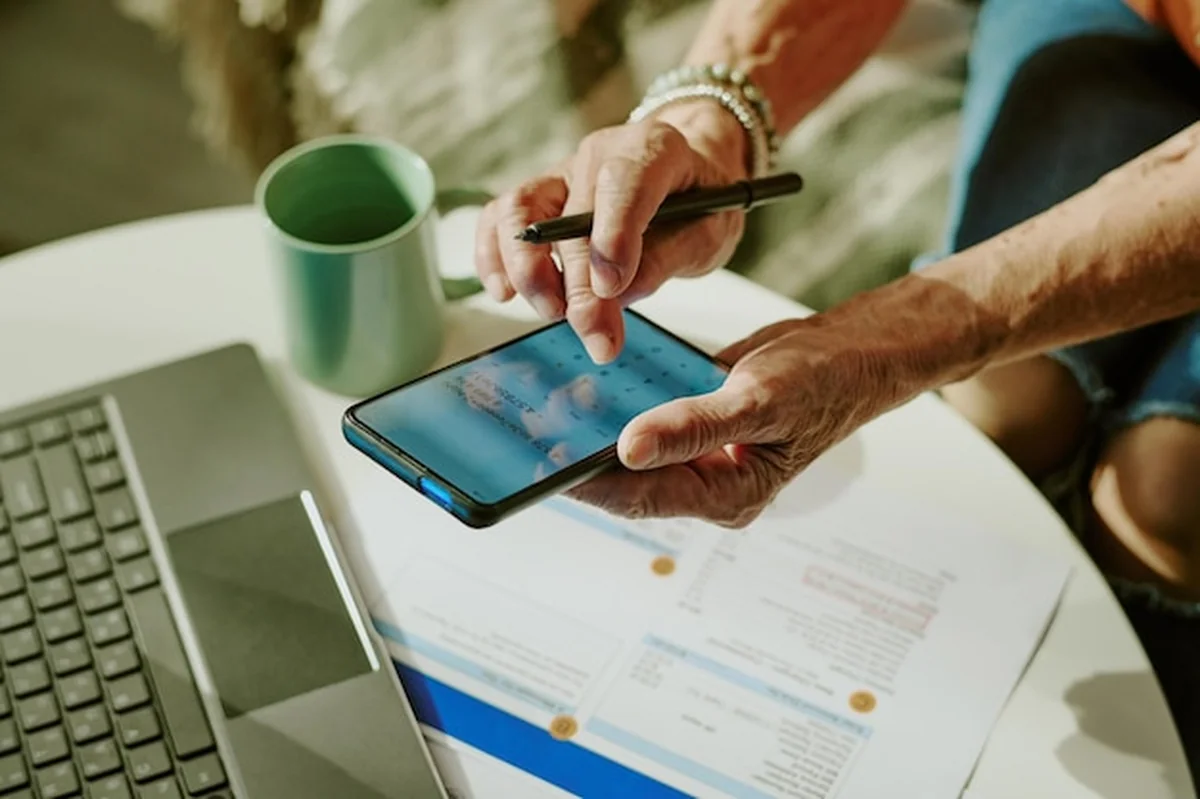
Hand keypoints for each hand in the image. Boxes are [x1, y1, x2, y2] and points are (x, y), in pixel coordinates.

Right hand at [474, 101, 749, 363]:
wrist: (688, 176)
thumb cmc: (701, 203)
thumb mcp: (709, 232)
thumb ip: (666, 258)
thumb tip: (614, 295)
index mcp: (655, 148)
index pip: (624, 181)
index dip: (615, 235)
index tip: (612, 288)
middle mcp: (601, 152)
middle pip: (572, 216)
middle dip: (581, 286)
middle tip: (599, 339)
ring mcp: (563, 172)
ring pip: (521, 209)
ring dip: (528, 269)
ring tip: (553, 312)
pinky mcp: (539, 196)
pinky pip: (499, 217)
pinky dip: (493, 255)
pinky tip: (503, 292)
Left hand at [568, 312, 914, 526]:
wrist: (854, 354)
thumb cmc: (822, 382)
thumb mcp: (759, 400)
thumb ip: (694, 427)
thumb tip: (629, 448)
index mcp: (726, 495)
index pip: (639, 496)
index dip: (586, 480)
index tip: (539, 460)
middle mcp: (708, 483)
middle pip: (626, 481)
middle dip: (577, 457)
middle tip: (526, 432)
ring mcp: (701, 457)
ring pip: (630, 452)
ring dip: (591, 432)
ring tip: (543, 409)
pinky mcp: (695, 427)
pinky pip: (646, 423)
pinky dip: (617, 407)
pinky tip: (585, 388)